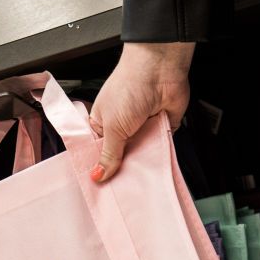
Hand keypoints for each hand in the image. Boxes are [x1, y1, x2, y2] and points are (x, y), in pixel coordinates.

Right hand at [88, 42, 194, 181]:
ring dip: (141, 164)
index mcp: (102, 124)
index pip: (98, 152)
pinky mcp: (162, 129)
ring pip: (141, 156)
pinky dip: (159, 156)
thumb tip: (98, 175)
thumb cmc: (129, 86)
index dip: (99, 168)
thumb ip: (108, 154)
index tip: (100, 186)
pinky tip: (155, 166)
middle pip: (120, 158)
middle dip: (121, 170)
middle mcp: (122, 127)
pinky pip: (159, 150)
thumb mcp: (113, 126)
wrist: (160, 69)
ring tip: (137, 180)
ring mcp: (142, 128)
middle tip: (120, 190)